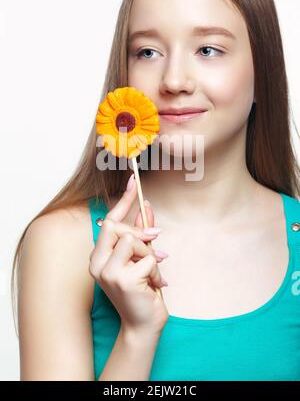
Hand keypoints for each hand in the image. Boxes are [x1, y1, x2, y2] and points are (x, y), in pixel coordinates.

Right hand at [89, 174, 168, 335]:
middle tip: (154, 241)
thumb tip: (147, 206)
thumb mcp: (140, 258)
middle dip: (139, 232)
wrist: (143, 325)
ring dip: (149, 255)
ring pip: (132, 240)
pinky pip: (146, 259)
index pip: (108, 220)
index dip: (123, 200)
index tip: (134, 181)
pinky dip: (156, 270)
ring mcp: (107, 271)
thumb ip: (140, 233)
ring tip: (153, 273)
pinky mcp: (122, 280)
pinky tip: (154, 284)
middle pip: (115, 226)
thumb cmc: (141, 291)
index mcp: (98, 256)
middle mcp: (96, 262)